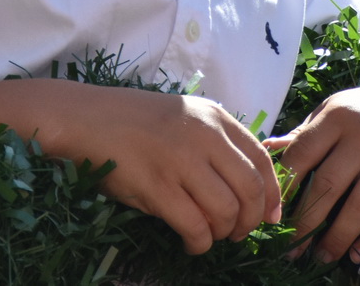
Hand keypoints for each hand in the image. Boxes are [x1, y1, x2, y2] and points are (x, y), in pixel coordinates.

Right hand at [79, 87, 282, 254]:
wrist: (86, 119)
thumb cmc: (136, 123)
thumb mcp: (186, 118)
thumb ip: (216, 146)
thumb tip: (250, 193)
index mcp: (214, 118)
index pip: (261, 159)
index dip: (273, 194)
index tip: (270, 217)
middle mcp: (204, 135)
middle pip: (251, 189)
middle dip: (251, 221)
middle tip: (237, 232)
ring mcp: (181, 160)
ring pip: (227, 211)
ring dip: (224, 233)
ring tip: (210, 234)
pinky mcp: (157, 186)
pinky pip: (195, 226)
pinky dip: (199, 243)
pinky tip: (191, 243)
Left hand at [264, 66, 359, 265]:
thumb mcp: (335, 109)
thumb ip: (305, 133)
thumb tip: (268, 149)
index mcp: (338, 116)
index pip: (303, 153)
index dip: (285, 186)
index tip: (273, 212)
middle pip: (329, 185)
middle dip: (306, 222)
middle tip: (292, 248)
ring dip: (338, 237)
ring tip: (322, 256)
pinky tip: (357, 254)